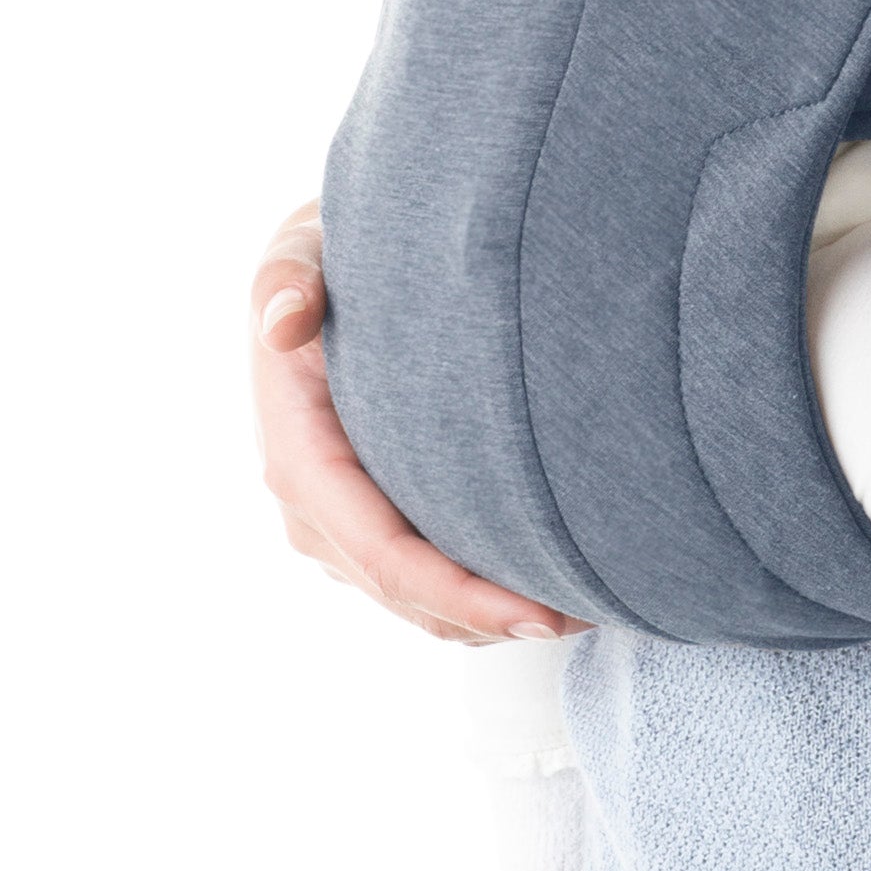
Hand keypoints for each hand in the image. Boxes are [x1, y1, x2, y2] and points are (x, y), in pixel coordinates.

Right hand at [250, 202, 584, 646]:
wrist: (319, 272)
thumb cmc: (327, 257)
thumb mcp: (301, 250)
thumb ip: (288, 279)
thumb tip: (284, 321)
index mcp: (297, 455)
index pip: (381, 552)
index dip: (458, 593)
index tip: (536, 611)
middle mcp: (308, 506)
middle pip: (403, 593)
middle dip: (488, 617)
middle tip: (586, 616)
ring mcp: (332, 526)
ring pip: (411, 603)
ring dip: (485, 620)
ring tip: (578, 611)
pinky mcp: (360, 526)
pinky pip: (415, 586)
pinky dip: (472, 602)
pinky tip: (541, 589)